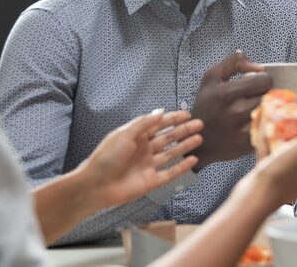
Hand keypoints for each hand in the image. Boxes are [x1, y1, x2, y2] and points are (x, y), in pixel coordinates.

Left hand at [77, 110, 202, 207]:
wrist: (97, 185)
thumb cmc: (108, 156)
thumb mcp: (125, 134)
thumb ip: (144, 123)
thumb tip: (161, 111)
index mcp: (136, 136)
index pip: (158, 124)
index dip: (173, 118)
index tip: (188, 114)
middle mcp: (144, 149)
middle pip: (168, 137)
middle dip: (183, 130)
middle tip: (199, 124)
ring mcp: (149, 165)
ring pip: (172, 153)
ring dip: (185, 145)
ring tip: (200, 138)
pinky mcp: (152, 181)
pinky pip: (171, 172)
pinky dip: (182, 167)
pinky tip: (193, 160)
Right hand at [189, 51, 272, 166]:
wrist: (198, 140)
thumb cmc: (206, 106)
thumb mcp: (211, 78)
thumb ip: (234, 62)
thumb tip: (259, 66)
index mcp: (227, 93)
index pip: (265, 80)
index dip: (263, 79)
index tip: (256, 84)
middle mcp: (236, 112)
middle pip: (270, 95)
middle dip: (265, 94)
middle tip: (254, 98)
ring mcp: (242, 130)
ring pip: (271, 111)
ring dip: (267, 109)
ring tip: (254, 110)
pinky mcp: (248, 144)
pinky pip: (268, 126)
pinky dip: (266, 123)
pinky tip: (255, 123)